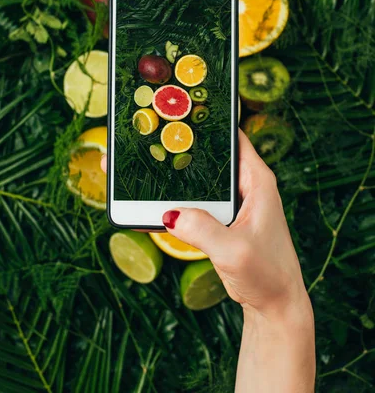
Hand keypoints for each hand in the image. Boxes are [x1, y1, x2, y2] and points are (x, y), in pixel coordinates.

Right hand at [161, 129, 309, 315]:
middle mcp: (245, 185)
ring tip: (143, 164)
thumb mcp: (234, 251)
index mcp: (256, 180)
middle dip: (182, 146)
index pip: (231, 137)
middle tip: (150, 136)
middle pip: (210, 156)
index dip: (207, 123)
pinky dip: (176, 199)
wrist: (274, 304)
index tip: (179, 113)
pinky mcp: (221, 218)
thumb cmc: (266, 274)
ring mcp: (233, 201)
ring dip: (175, 175)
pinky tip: (152, 199)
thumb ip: (203, 230)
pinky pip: (195, 201)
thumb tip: (170, 213)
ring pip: (199, 179)